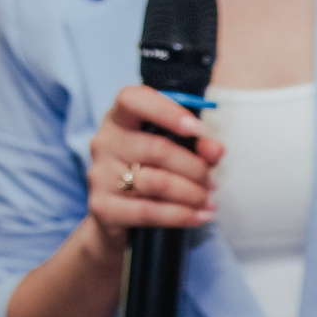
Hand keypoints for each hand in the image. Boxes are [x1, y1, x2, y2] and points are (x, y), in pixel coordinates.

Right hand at [85, 85, 220, 245]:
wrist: (116, 218)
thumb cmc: (150, 175)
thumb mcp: (175, 154)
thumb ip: (198, 147)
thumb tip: (215, 149)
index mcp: (119, 119)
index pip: (132, 99)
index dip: (167, 111)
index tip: (199, 130)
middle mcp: (104, 142)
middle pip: (156, 149)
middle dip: (194, 168)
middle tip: (211, 182)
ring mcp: (100, 175)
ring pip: (157, 182)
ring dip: (191, 194)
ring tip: (209, 202)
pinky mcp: (102, 207)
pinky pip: (148, 211)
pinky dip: (181, 215)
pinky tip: (200, 217)